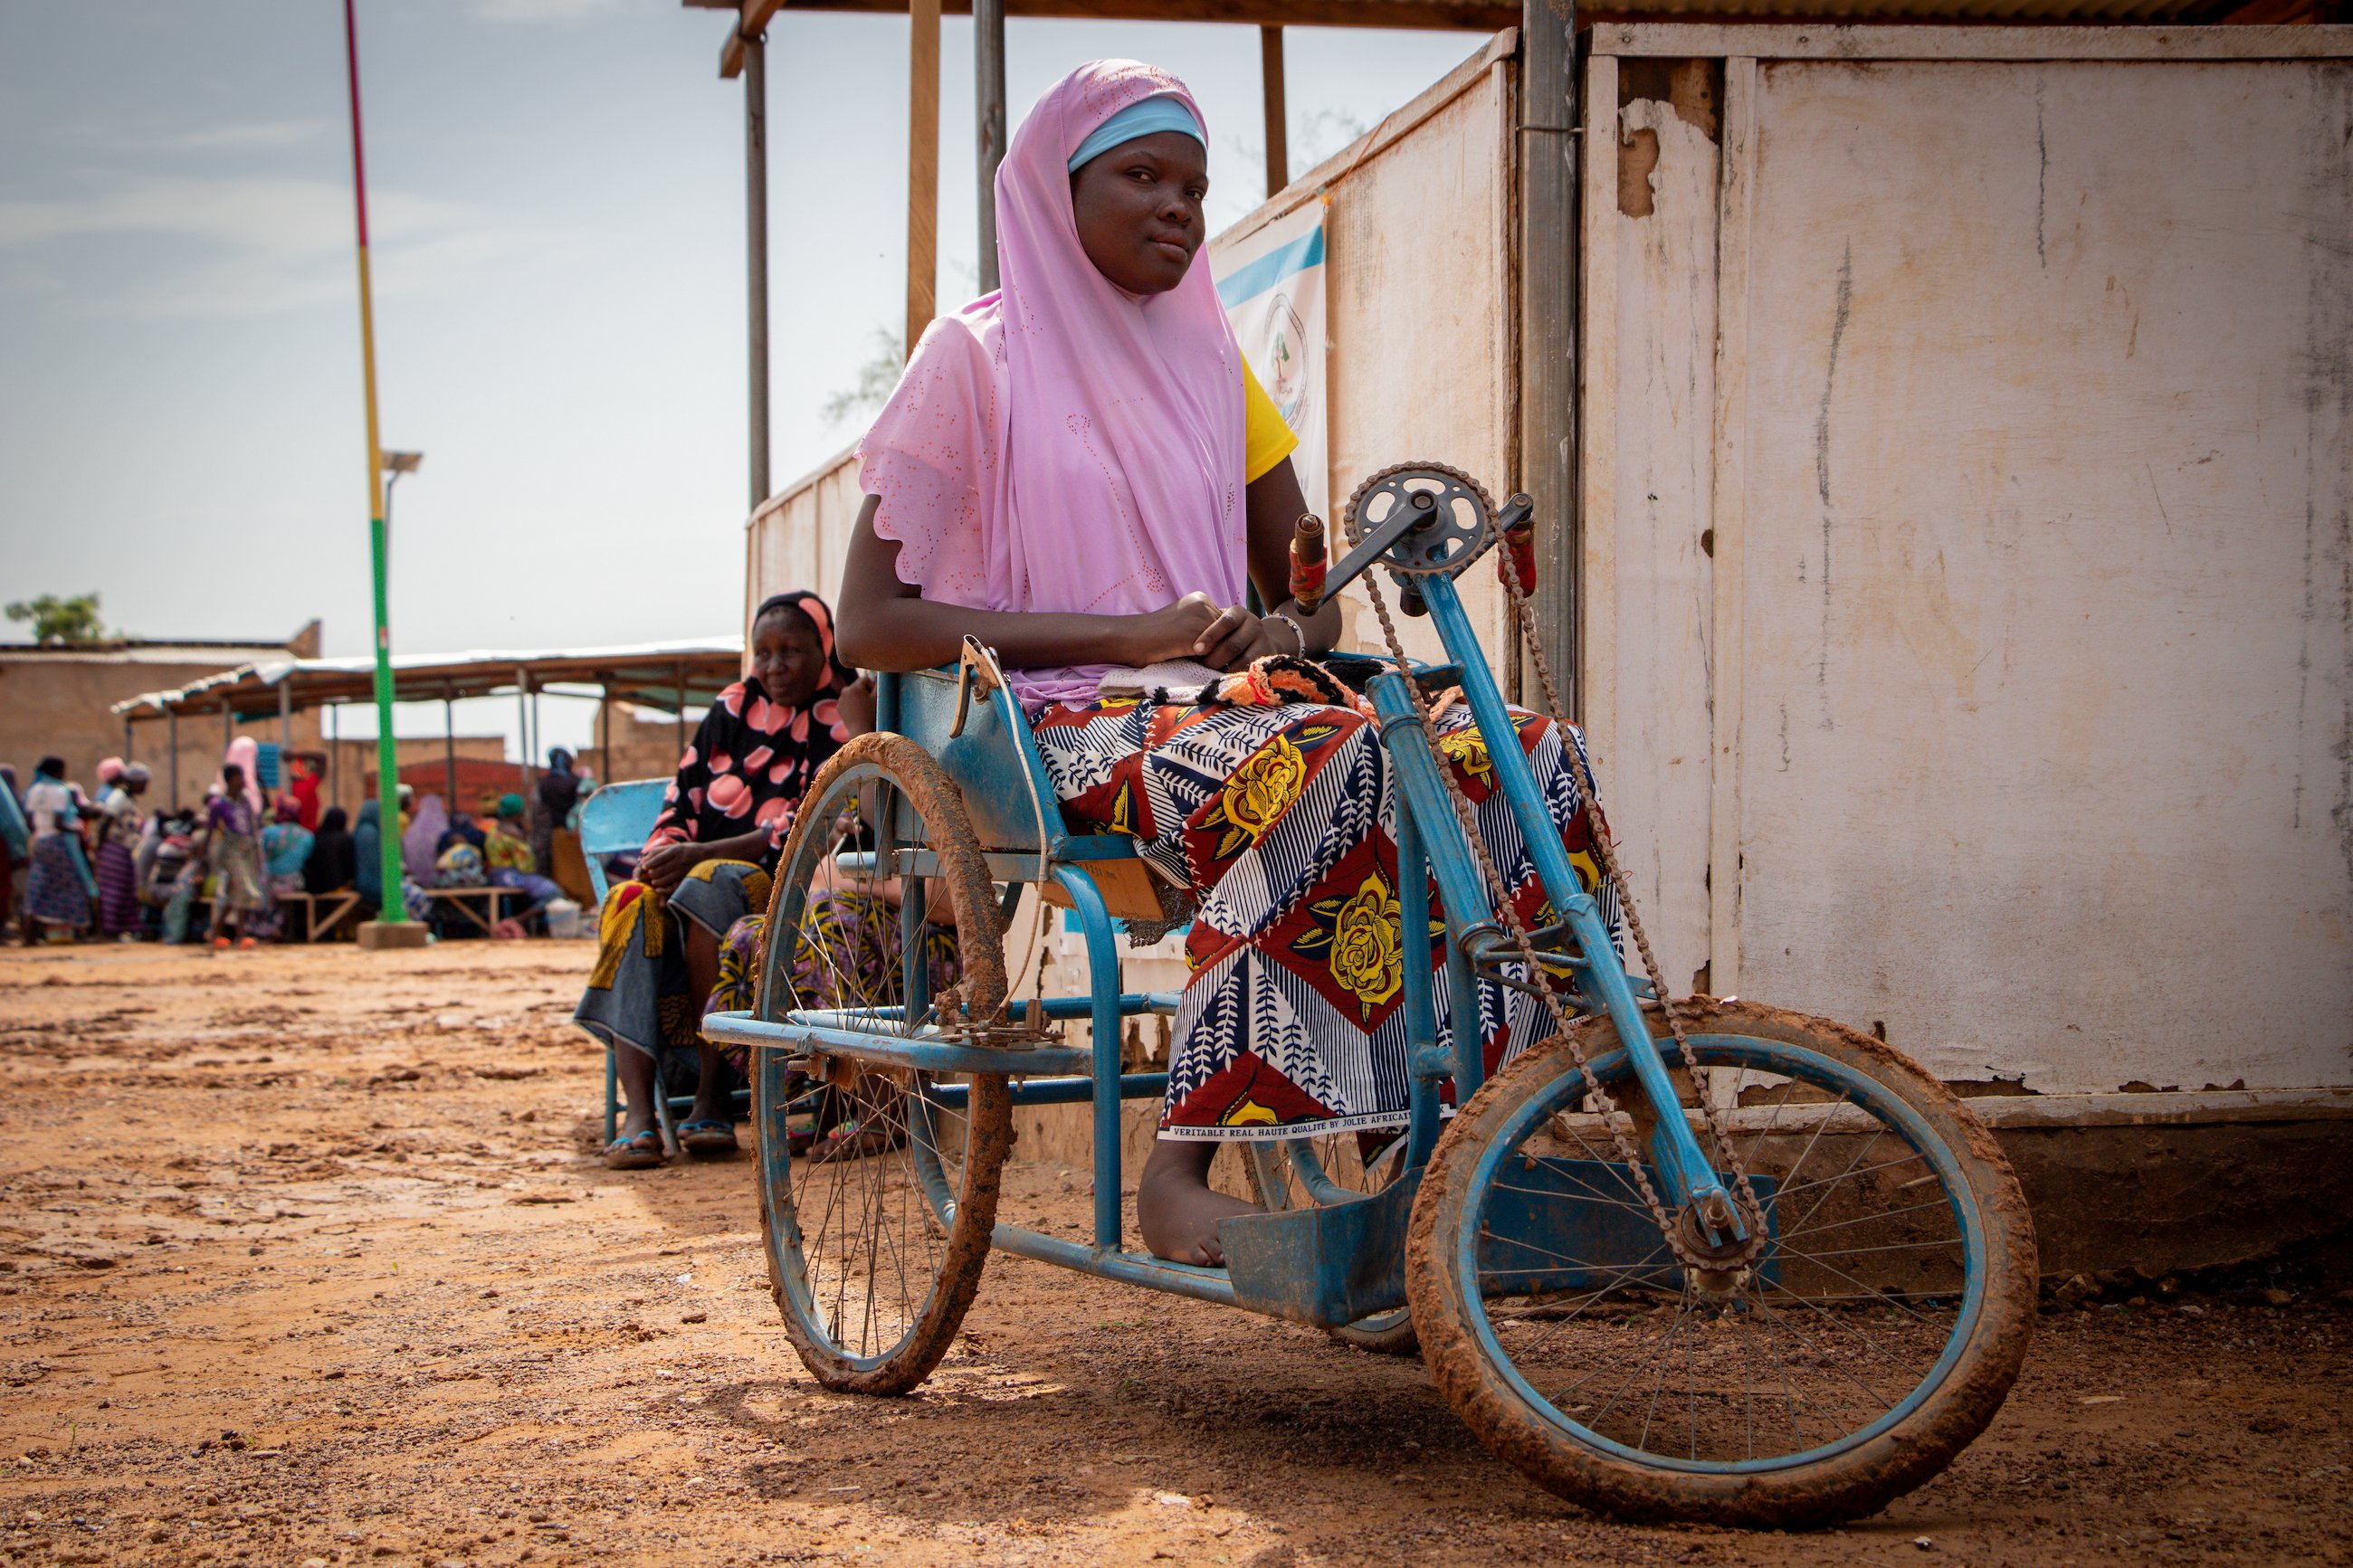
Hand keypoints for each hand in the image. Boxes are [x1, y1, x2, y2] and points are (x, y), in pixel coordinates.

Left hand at [636, 839, 700, 893]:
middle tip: (648, 874)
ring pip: (665, 879)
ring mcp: (684, 871)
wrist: (706, 854)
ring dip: (656, 881)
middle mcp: (680, 860)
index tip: (643, 866)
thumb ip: (659, 851)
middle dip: (651, 873)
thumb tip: (644, 859)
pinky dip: (663, 889)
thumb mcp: (674, 846)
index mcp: (676, 850)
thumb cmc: (686, 849)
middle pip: (661, 870)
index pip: (659, 858)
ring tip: (653, 879)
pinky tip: (658, 888)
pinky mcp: (687, 879)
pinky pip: (672, 887)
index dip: (649, 863)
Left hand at [836, 672, 876, 737]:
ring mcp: (840, 699)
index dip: (872, 685)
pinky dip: (851, 704)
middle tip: (870, 702)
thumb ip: (878, 685)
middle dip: (864, 691)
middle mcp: (845, 691)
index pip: (865, 679)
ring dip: (857, 697)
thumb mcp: (878, 698)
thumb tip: (878, 677)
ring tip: (864, 707)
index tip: (875, 695)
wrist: (861, 731)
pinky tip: (857, 712)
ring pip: (851, 693)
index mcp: (855, 687)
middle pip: (857, 686)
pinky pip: (846, 701)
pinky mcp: (838, 707)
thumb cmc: (872, 714)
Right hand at [1120, 592, 1277, 671]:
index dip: (1221, 643)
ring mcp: (1200, 618)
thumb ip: (1202, 630)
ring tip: (1208, 669)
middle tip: (1218, 666)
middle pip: (1228, 634)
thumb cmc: (1152, 638)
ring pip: (1224, 645)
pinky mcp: (1194, 634)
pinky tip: (1200, 671)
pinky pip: (1213, 655)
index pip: (1224, 625)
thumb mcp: (1182, 627)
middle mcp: (1203, 604)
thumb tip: (1226, 651)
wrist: (1129, 638)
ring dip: (1218, 660)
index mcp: (1200, 600)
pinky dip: (1209, 666)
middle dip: (1224, 651)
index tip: (1215, 657)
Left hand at [1188, 603, 1277, 671]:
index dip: (1211, 636)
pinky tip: (1223, 678)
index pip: (1226, 622)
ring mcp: (1263, 641)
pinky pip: (1250, 669)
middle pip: (1234, 644)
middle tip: (1202, 666)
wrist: (1259, 639)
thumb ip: (1206, 627)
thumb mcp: (1220, 624)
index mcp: (1239, 613)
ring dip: (1225, 668)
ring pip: (1243, 658)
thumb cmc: (1228, 633)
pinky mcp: (1268, 657)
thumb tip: (1183, 640)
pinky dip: (1236, 675)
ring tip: (1210, 673)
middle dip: (1215, 657)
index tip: (1196, 649)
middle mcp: (1254, 624)